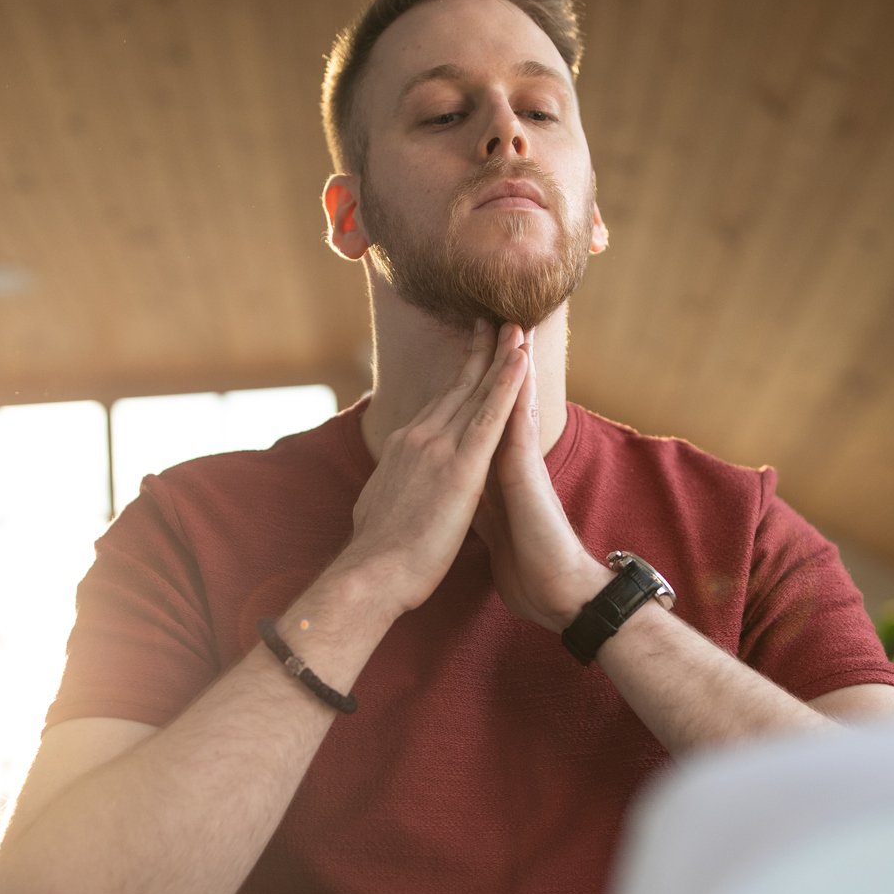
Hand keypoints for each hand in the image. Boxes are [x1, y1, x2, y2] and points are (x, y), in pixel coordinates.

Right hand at [338, 320, 532, 614]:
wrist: (372, 574)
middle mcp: (419, 438)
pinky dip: (507, 384)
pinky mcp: (461, 466)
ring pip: (477, 392)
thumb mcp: (376, 508)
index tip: (467, 356)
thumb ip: (388, 489)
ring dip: (499, 357)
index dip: (455, 380)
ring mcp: (440, 447)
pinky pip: (491, 415)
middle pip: (456, 387)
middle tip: (491, 320)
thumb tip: (383, 490)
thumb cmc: (374, 555)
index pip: (437, 407)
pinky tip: (521, 359)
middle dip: (477, 353)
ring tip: (515, 326)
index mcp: (402, 449)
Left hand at [473, 343, 611, 631]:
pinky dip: (518, 396)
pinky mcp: (528, 475)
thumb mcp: (488, 523)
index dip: (476, 385)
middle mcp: (509, 460)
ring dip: (512, 365)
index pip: (481, 418)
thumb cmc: (526, 565)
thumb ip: (475, 498)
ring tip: (512, 327)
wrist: (555, 590)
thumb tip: (455, 490)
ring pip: (513, 405)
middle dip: (494, 361)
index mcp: (493, 470)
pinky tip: (519, 368)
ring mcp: (521, 463)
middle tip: (494, 318)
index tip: (473, 351)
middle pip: (497, 401)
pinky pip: (521, 427)